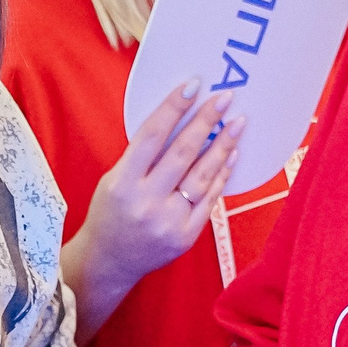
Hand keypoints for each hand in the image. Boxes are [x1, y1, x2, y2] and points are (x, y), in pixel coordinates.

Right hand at [66, 81, 245, 340]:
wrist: (110, 261)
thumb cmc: (111, 212)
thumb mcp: (113, 180)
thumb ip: (141, 156)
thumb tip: (178, 119)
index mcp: (121, 184)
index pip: (151, 137)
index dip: (173, 108)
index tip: (192, 85)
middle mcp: (145, 203)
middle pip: (182, 154)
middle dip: (206, 122)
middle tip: (225, 98)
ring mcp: (167, 222)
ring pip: (201, 176)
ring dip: (222, 145)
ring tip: (238, 122)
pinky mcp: (185, 237)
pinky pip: (209, 200)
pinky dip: (221, 176)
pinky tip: (231, 155)